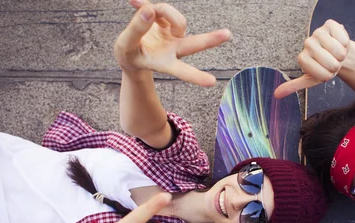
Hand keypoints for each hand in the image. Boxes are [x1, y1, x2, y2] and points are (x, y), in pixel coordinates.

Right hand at [114, 0, 231, 85]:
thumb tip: (149, 9)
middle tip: (228, 34)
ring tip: (141, 11)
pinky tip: (133, 3)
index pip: (182, 71)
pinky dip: (145, 4)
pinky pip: (160, 7)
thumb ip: (136, 30)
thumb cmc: (128, 54)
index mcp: (165, 63)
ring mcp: (174, 34)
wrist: (129, 50)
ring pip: (174, 17)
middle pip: (194, 43)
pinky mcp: (168, 20)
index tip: (212, 82)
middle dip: (210, 39)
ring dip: (159, 10)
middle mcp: (175, 48)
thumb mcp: (125, 46)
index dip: (195, 76)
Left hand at [274, 19, 349, 98]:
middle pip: (330, 63)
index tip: (326, 72)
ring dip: (342, 55)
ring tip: (337, 54)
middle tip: (333, 62)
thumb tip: (276, 94)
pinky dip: (345, 44)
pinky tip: (340, 43)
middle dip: (336, 66)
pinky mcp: (330, 25)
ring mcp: (319, 32)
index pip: (322, 74)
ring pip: (338, 51)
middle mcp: (308, 44)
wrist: (336, 53)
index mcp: (302, 58)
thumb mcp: (310, 79)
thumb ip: (294, 86)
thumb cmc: (323, 67)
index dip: (328, 75)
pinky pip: (342, 38)